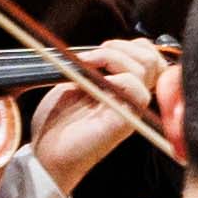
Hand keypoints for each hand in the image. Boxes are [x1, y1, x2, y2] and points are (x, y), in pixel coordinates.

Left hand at [32, 38, 173, 187]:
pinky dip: (118, 79)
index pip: (146, 55)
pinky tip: (95, 83)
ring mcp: (131, 109)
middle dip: (121, 47)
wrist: (46, 152)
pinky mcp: (127, 122)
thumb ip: (95, 66)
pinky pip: (138, 91)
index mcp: (123, 85)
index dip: (127, 45)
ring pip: (147, 68)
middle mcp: (132, 96)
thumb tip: (105, 48)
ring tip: (87, 65)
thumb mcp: (74, 81)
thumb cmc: (57, 120)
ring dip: (114, 58)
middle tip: (91, 57)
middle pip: (151, 57)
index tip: (94, 52)